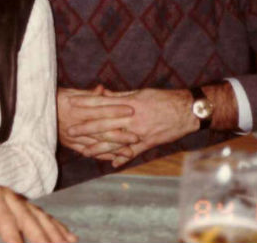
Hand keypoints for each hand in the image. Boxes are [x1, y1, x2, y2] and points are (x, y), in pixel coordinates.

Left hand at [0, 174, 75, 242]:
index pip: (7, 223)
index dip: (16, 241)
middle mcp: (10, 196)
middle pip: (30, 220)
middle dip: (44, 240)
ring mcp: (19, 200)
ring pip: (42, 218)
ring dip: (56, 235)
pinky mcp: (23, 206)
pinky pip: (44, 217)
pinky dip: (58, 229)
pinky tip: (70, 239)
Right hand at [56, 87, 137, 157]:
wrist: (34, 113)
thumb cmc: (54, 99)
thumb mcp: (69, 93)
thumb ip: (87, 94)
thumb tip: (102, 89)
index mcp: (77, 108)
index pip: (100, 108)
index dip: (115, 109)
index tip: (131, 109)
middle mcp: (76, 123)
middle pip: (101, 130)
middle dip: (119, 134)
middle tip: (136, 136)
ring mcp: (73, 136)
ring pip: (96, 143)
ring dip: (113, 149)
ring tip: (129, 152)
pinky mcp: (70, 144)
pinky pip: (87, 151)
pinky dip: (100, 155)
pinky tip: (113, 158)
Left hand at [66, 88, 194, 164]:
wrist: (186, 110)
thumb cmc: (163, 98)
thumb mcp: (140, 92)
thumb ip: (120, 95)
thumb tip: (102, 93)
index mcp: (129, 103)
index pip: (102, 103)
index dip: (86, 104)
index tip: (72, 104)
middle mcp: (132, 118)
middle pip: (104, 124)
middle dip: (86, 128)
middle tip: (70, 131)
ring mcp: (140, 132)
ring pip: (115, 141)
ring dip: (99, 147)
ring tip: (84, 152)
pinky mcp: (148, 142)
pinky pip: (133, 152)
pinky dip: (122, 158)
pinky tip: (111, 164)